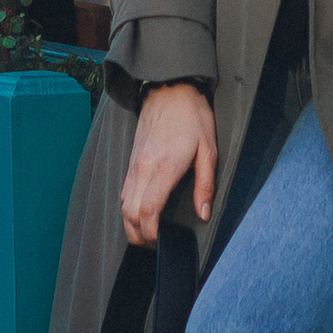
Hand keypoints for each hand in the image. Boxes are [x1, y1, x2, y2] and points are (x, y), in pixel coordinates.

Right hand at [121, 83, 215, 246]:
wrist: (170, 88)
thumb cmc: (192, 117)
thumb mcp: (209, 149)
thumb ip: (205, 184)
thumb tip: (203, 213)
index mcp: (163, 169)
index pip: (147, 212)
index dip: (151, 234)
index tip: (163, 242)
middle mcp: (143, 170)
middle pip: (129, 215)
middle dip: (139, 236)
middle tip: (156, 244)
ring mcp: (134, 165)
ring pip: (122, 206)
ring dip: (131, 225)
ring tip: (149, 234)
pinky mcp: (131, 161)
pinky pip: (124, 192)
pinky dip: (129, 209)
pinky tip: (141, 213)